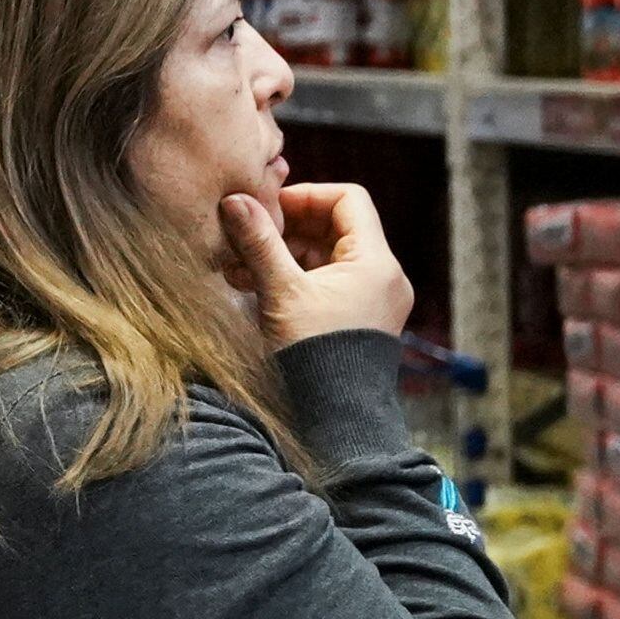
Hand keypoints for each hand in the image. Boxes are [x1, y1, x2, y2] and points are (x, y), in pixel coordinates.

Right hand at [219, 182, 412, 349]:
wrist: (337, 422)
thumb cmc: (316, 358)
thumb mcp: (280, 294)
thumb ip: (258, 243)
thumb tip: (236, 200)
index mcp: (376, 262)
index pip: (347, 200)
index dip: (306, 196)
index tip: (270, 209)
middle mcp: (383, 277)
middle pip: (335, 228)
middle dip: (287, 230)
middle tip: (247, 237)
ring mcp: (374, 301)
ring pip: (327, 259)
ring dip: (284, 257)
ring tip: (240, 268)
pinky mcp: (359, 321)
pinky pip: (328, 285)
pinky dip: (295, 280)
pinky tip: (255, 288)